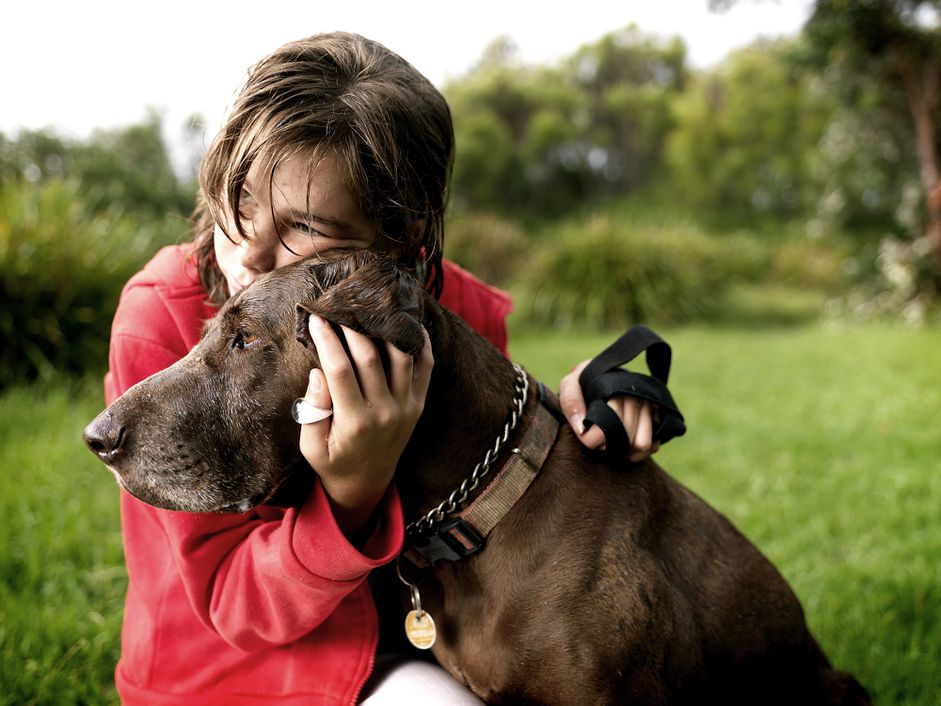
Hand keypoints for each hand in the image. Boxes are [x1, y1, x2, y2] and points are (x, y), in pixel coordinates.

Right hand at [299, 314, 432, 536]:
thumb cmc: (332, 461)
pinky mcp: (419, 403)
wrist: (367, 483)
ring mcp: (407, 406)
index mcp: (356, 422)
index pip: (340, 370)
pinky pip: (425, 367)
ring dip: (387, 328)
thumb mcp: (311, 446)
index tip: (315, 317)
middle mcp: (386, 411)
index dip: (327, 340)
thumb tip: (319, 372)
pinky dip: (420, 342)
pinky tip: (407, 322)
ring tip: (371, 308)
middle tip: (340, 304)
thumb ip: (313, 410)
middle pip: (370, 357)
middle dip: (352, 327)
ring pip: (402, 356)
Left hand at [559, 359, 659, 462]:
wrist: (601, 376)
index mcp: (618, 387)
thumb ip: (571, 402)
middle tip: (597, 440)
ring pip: (642, 444)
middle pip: (628, 437)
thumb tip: (581, 429)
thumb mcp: (570, 385)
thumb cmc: (584, 383)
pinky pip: (653, 446)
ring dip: (624, 450)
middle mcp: (638, 396)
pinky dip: (637, 453)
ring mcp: (650, 407)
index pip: (612, 421)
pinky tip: (623, 446)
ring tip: (610, 442)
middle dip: (608, 445)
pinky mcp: (658, 418)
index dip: (596, 436)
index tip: (585, 436)